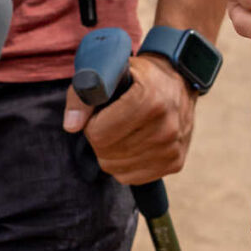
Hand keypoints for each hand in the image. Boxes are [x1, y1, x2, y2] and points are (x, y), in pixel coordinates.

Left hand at [64, 51, 193, 181]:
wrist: (178, 82)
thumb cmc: (139, 77)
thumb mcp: (110, 72)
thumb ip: (83, 95)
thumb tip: (71, 126)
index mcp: (150, 101)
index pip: (99, 134)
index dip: (92, 124)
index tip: (101, 112)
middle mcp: (166, 127)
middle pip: (106, 152)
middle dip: (100, 138)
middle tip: (111, 122)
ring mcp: (172, 148)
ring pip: (116, 168)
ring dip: (111, 152)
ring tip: (122, 132)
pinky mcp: (175, 163)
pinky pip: (131, 178)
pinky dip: (124, 164)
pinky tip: (133, 144)